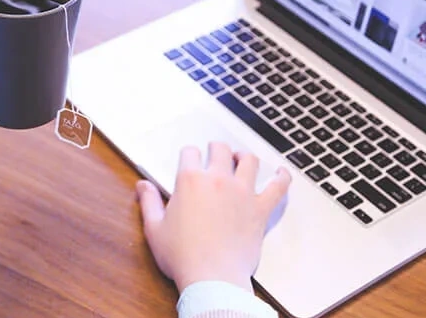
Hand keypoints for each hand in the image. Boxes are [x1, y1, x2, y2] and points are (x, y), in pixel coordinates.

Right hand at [136, 143, 290, 292]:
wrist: (212, 278)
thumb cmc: (182, 256)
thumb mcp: (154, 228)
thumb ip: (149, 202)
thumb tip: (142, 185)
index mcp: (190, 181)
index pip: (190, 152)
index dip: (189, 154)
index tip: (189, 159)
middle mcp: (218, 180)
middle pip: (220, 149)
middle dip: (216, 148)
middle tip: (215, 152)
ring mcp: (242, 193)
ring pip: (249, 161)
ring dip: (244, 156)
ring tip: (241, 158)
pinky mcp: (260, 209)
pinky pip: (277, 187)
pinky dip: (282, 177)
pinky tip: (282, 173)